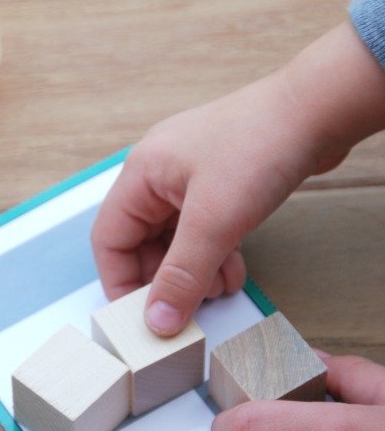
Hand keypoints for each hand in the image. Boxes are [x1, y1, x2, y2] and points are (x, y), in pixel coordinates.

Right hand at [91, 68, 317, 334]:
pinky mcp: (220, 184)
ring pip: (176, 240)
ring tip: (217, 291)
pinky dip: (214, 256)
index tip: (137, 318)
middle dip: (164, 280)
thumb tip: (157, 321)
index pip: (110, 239)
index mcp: (141, 173)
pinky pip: (204, 231)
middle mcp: (159, 174)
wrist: (319, 110)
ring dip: (193, 272)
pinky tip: (233, 274)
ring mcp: (190, 178)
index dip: (120, 281)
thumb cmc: (261, 145)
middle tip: (183, 310)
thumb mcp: (214, 222)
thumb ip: (182, 275)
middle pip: (142, 243)